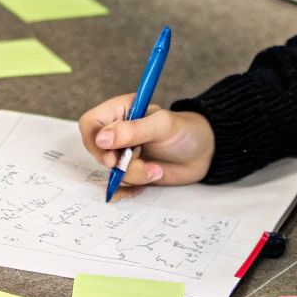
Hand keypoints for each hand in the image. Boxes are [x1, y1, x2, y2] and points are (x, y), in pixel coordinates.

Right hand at [79, 97, 215, 188]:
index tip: (111, 155)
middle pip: (98, 151)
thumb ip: (132, 130)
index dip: (95, 141)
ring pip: (111, 170)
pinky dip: (135, 185)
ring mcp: (125, 153)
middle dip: (118, 162)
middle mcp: (119, 132)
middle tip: (138, 162)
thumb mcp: (161, 126)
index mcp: (121, 111)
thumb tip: (102, 139)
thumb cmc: (186, 131)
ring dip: (134, 174)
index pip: (91, 124)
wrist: (206, 152)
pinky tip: (154, 175)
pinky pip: (121, 183)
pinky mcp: (133, 171)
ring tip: (157, 169)